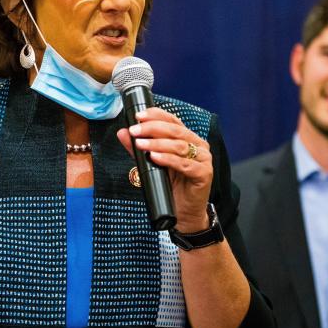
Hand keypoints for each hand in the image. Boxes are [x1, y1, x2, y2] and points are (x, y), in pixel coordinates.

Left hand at [117, 107, 212, 231]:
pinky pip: (184, 164)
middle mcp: (198, 145)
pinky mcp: (204, 173)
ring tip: (140, 144)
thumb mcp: (152, 163)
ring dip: (157, 143)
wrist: (184, 212)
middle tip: (135, 130)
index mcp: (187, 138)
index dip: (156, 115)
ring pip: (179, 146)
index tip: (138, 115)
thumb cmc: (171, 186)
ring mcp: (203, 159)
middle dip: (152, 128)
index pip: (172, 120)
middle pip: (175, 131)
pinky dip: (168, 159)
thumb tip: (123, 132)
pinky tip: (155, 157)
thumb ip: (138, 148)